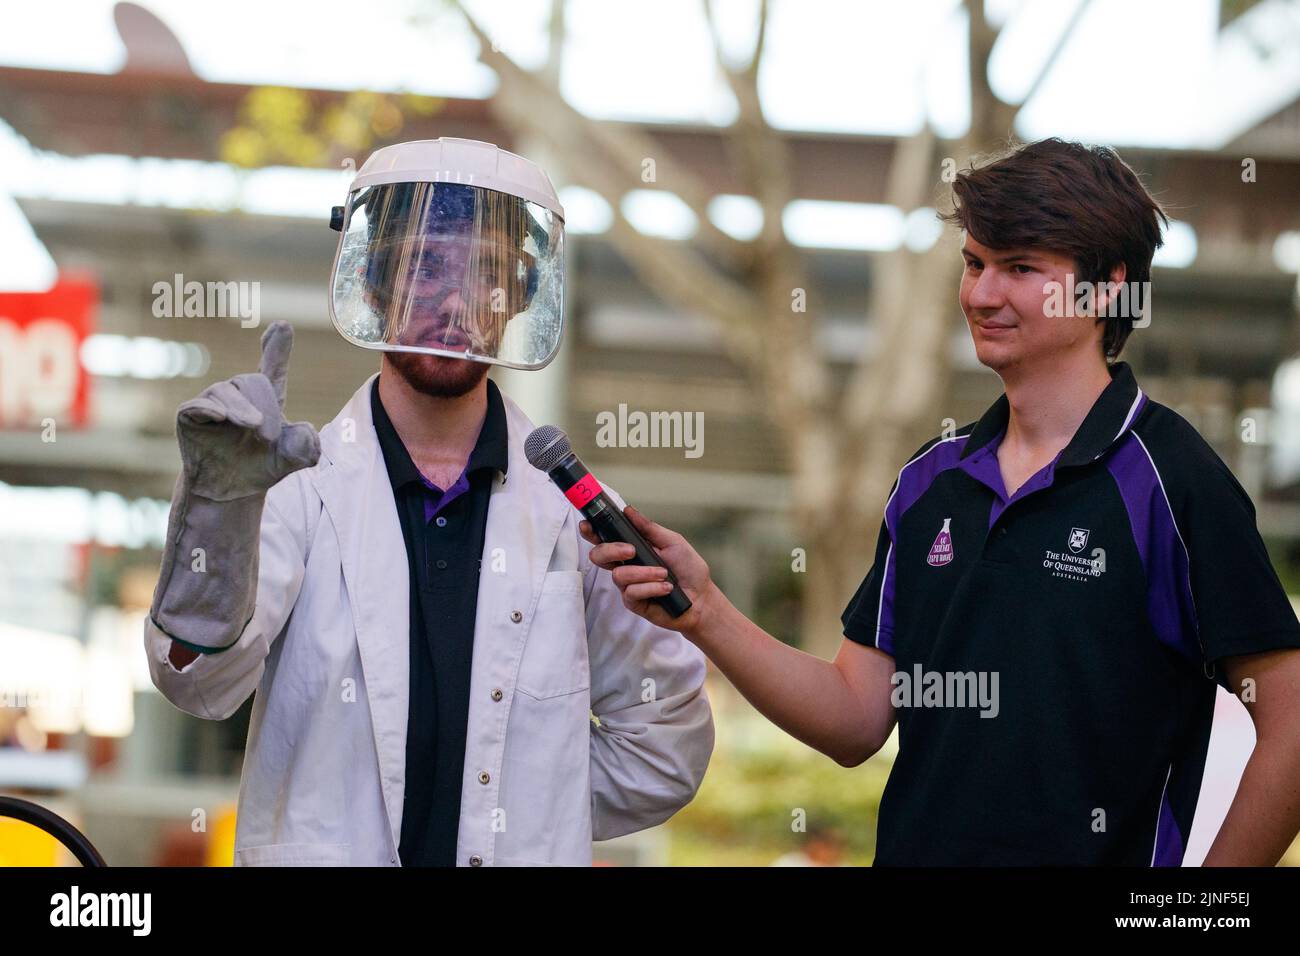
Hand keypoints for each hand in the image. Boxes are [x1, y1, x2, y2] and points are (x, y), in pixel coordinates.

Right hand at [176, 321, 320, 500]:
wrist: (231, 492)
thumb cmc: (262, 467)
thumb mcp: (292, 459)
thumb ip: (307, 445)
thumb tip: (307, 430)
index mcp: (265, 398)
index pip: (272, 366)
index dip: (277, 347)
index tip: (282, 326)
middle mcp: (237, 394)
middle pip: (252, 381)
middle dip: (265, 406)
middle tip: (268, 436)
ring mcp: (212, 403)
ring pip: (226, 391)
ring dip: (242, 410)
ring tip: (254, 428)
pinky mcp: (189, 416)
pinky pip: (197, 406)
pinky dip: (209, 408)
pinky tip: (220, 416)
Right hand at [579, 505, 718, 634]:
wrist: (701, 598)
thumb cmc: (689, 570)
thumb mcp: (672, 542)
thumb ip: (649, 528)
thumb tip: (628, 510)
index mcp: (632, 547)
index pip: (605, 538)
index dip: (591, 531)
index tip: (587, 524)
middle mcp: (626, 565)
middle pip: (599, 555)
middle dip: (611, 550)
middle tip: (631, 550)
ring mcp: (628, 585)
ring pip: (618, 575)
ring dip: (644, 573)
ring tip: (664, 574)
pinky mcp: (633, 602)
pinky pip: (631, 592)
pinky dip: (651, 588)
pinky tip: (666, 589)